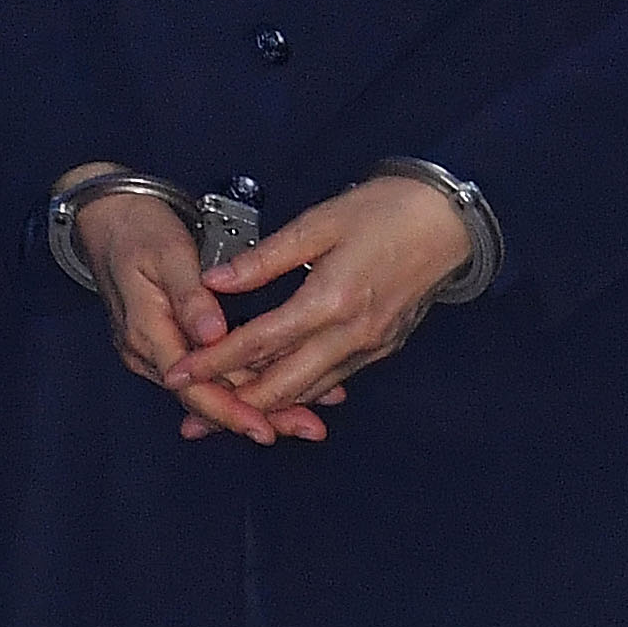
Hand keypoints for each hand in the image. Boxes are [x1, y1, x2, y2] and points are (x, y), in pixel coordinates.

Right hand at [57, 164, 325, 446]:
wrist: (109, 218)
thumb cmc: (138, 229)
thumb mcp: (168, 253)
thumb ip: (191, 296)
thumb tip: (213, 336)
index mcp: (147, 333)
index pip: (192, 388)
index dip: (231, 411)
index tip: (267, 427)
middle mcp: (150, 353)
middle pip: (207, 398)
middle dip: (259, 415)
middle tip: (310, 427)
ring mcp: (159, 351)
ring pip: (211, 388)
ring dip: (257, 402)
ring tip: (307, 414)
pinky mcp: (171, 343)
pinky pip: (209, 372)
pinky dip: (244, 381)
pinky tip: (278, 386)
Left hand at [164, 175, 473, 423]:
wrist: (450, 220)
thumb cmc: (386, 209)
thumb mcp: (320, 222)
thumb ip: (265, 258)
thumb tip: (215, 281)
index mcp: (330, 300)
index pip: (259, 344)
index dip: (214, 362)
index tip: (178, 373)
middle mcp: (350, 335)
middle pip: (282, 387)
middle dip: (233, 405)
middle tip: (192, 416)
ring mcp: (370, 347)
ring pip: (308, 392)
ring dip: (265, 406)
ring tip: (224, 413)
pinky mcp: (382, 349)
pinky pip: (332, 382)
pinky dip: (299, 392)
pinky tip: (276, 394)